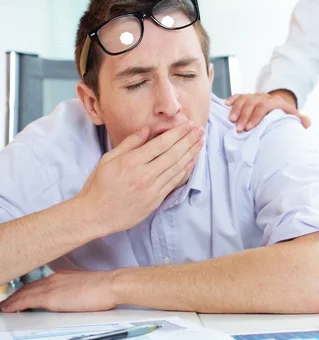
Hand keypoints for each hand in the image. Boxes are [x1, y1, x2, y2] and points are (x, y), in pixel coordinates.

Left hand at [0, 270, 116, 311]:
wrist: (111, 285)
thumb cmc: (106, 287)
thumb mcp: (87, 286)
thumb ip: (76, 289)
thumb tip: (76, 297)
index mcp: (64, 276)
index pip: (40, 282)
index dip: (29, 288)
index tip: (23, 293)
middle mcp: (55, 278)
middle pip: (29, 286)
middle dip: (17, 293)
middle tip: (8, 300)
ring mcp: (51, 286)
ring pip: (24, 292)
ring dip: (12, 299)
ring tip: (5, 305)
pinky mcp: (50, 297)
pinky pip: (24, 301)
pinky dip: (13, 304)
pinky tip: (7, 308)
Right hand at [78, 121, 203, 234]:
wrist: (96, 214)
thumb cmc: (99, 185)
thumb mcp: (108, 159)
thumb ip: (129, 143)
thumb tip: (147, 130)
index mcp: (131, 162)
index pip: (161, 143)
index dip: (178, 133)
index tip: (189, 125)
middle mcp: (144, 175)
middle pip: (173, 154)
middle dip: (189, 140)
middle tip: (201, 130)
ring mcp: (152, 189)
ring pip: (177, 168)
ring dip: (191, 153)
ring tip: (201, 142)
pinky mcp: (155, 200)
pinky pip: (174, 182)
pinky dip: (185, 171)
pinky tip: (192, 161)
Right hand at [226, 90, 310, 131]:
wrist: (278, 102)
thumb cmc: (283, 114)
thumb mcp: (293, 115)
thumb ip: (299, 119)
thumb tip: (307, 123)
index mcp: (275, 102)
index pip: (264, 107)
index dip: (256, 117)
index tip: (249, 128)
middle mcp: (264, 97)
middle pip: (252, 104)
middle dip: (244, 116)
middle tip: (239, 129)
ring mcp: (254, 96)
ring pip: (243, 99)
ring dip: (236, 110)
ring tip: (231, 121)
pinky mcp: (247, 97)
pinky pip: (238, 96)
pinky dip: (232, 100)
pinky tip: (226, 105)